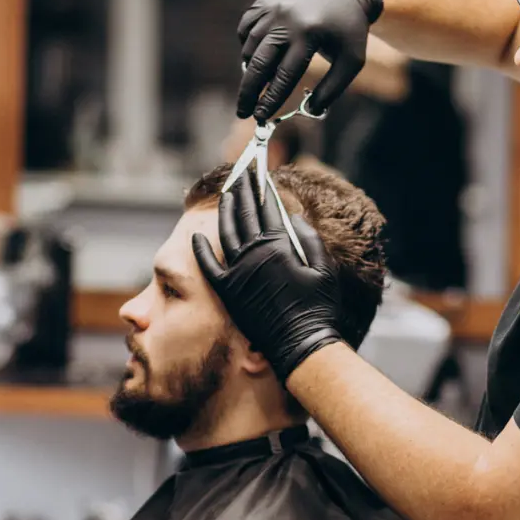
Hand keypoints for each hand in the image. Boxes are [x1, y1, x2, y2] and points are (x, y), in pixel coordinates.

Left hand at [192, 171, 344, 380]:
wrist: (300, 343)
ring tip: (226, 194)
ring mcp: (238, 272)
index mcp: (280, 246)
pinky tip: (195, 236)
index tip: (261, 176)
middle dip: (244, 192)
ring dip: (226, 211)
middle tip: (241, 175)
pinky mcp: (227, 290)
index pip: (269, 210)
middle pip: (246, 215)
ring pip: (227, 233)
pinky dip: (200, 250)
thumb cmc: (318, 307)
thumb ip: (309, 239)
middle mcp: (255, 254)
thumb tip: (292, 216)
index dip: (264, 191)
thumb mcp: (324, 268)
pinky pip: (208, 266)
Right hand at [237, 0, 382, 120]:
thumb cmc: (349, 30)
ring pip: (249, 47)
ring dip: (251, 69)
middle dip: (249, 92)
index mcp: (309, 34)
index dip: (270, 99)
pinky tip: (258, 53)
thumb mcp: (352, 60)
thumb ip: (332, 88)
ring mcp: (272, 8)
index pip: (284, 75)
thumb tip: (309, 111)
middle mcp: (287, 19)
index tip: (260, 117)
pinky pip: (245, 29)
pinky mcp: (264, 1)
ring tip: (258, 81)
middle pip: (259, 63)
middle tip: (243, 111)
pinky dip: (247, 45)